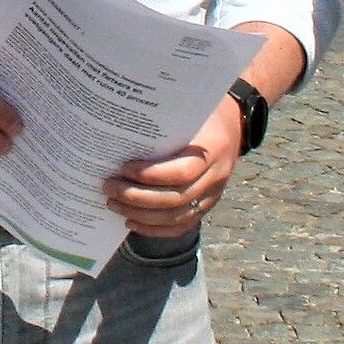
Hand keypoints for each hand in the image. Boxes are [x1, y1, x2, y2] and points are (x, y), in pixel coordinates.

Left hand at [106, 99, 247, 236]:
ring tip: (114, 204)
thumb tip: (121, 136)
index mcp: (213, 150)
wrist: (234, 126)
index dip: (151, 174)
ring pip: (176, 216)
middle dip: (138, 197)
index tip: (124, 168)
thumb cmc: (204, 115)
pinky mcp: (207, 206)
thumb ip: (166, 126)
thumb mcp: (190, 114)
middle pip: (176, 198)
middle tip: (109, 188)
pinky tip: (131, 223)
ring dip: (141, 215)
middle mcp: (216, 177)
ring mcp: (213, 195)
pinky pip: (182, 226)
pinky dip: (155, 230)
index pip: (182, 172)